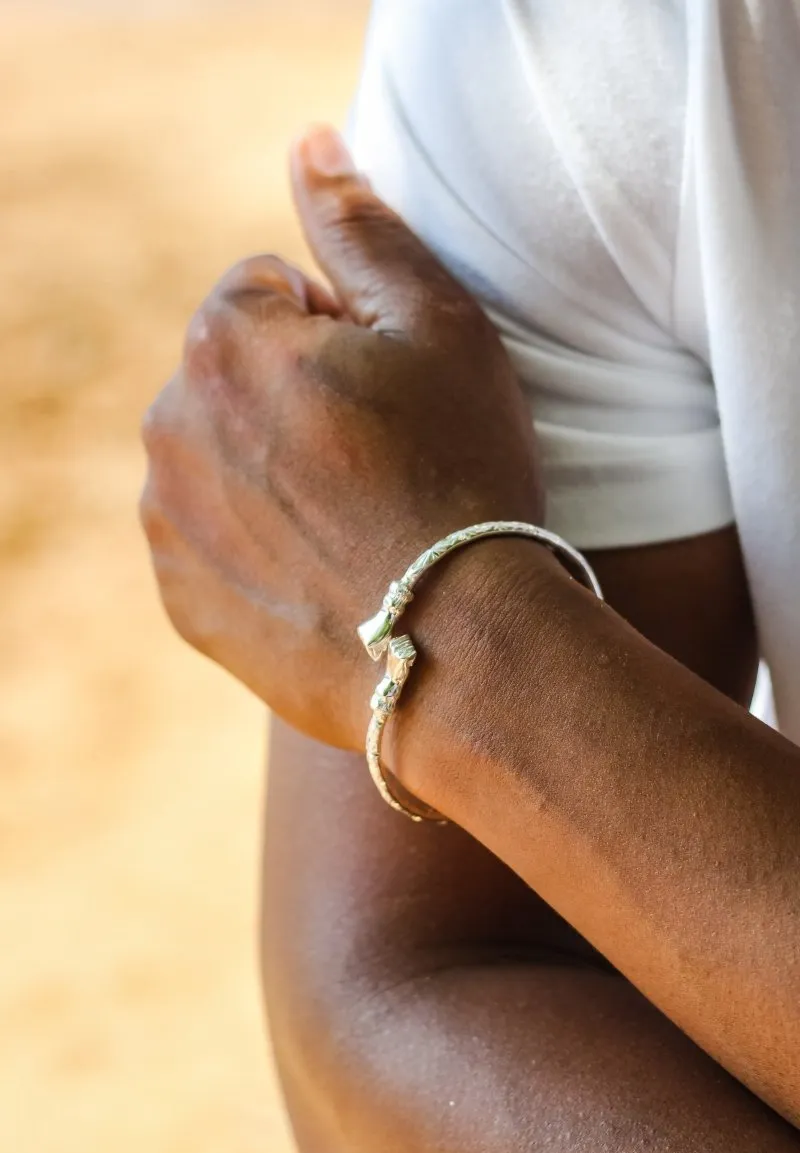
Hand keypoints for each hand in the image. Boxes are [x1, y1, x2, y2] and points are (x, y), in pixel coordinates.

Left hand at [140, 126, 542, 748]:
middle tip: (381, 463)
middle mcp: (169, 424)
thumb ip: (361, 225)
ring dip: (271, 471)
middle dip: (295, 399)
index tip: (389, 396)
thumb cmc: (464, 475)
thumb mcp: (439, 325)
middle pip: (236, 377)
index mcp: (223, 340)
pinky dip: (257, 545)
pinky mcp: (180, 599)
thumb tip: (310, 143)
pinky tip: (326, 572)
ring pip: (220, 458)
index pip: (267, 293)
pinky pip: (213, 540)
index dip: (341, 335)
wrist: (457, 650)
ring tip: (358, 521)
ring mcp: (168, 521)